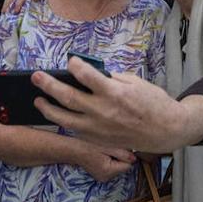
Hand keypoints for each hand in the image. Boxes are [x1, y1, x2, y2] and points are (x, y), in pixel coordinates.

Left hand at [33, 58, 188, 153]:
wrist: (166, 130)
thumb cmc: (153, 102)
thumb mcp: (135, 81)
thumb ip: (111, 78)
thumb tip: (91, 73)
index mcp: (114, 92)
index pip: (86, 76)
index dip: (75, 66)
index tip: (69, 61)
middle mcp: (103, 111)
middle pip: (68, 97)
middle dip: (49, 85)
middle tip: (36, 76)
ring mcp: (99, 129)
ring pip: (65, 119)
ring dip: (48, 109)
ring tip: (38, 100)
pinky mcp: (99, 140)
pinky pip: (75, 131)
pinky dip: (63, 122)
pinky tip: (56, 115)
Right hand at [77, 141, 136, 182]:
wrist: (74, 150)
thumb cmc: (89, 145)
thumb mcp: (108, 147)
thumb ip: (123, 153)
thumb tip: (135, 158)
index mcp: (109, 171)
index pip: (127, 166)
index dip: (125, 156)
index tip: (118, 148)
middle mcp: (106, 178)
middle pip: (123, 167)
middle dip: (120, 158)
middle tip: (110, 149)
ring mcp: (103, 178)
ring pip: (118, 168)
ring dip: (115, 159)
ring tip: (104, 152)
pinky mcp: (100, 175)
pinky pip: (112, 168)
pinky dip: (110, 162)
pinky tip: (102, 156)